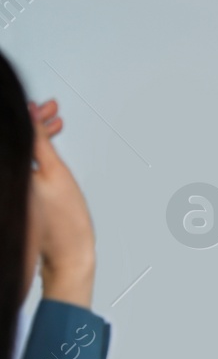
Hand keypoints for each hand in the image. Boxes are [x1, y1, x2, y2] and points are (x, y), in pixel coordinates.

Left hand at [25, 99, 95, 307]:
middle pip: (14, 143)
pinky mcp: (17, 194)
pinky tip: (47, 146)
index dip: (28, 116)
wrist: (68, 254)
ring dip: (35, 136)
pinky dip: (34, 153)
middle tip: (52, 110)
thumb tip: (30, 114)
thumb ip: (39, 141)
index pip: (13, 136)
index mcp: (9, 171)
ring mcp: (11, 188)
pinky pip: (22, 164)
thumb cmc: (66, 222)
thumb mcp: (56, 173)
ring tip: (56, 124)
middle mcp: (8, 179)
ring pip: (18, 151)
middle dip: (33, 123)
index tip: (42, 105)